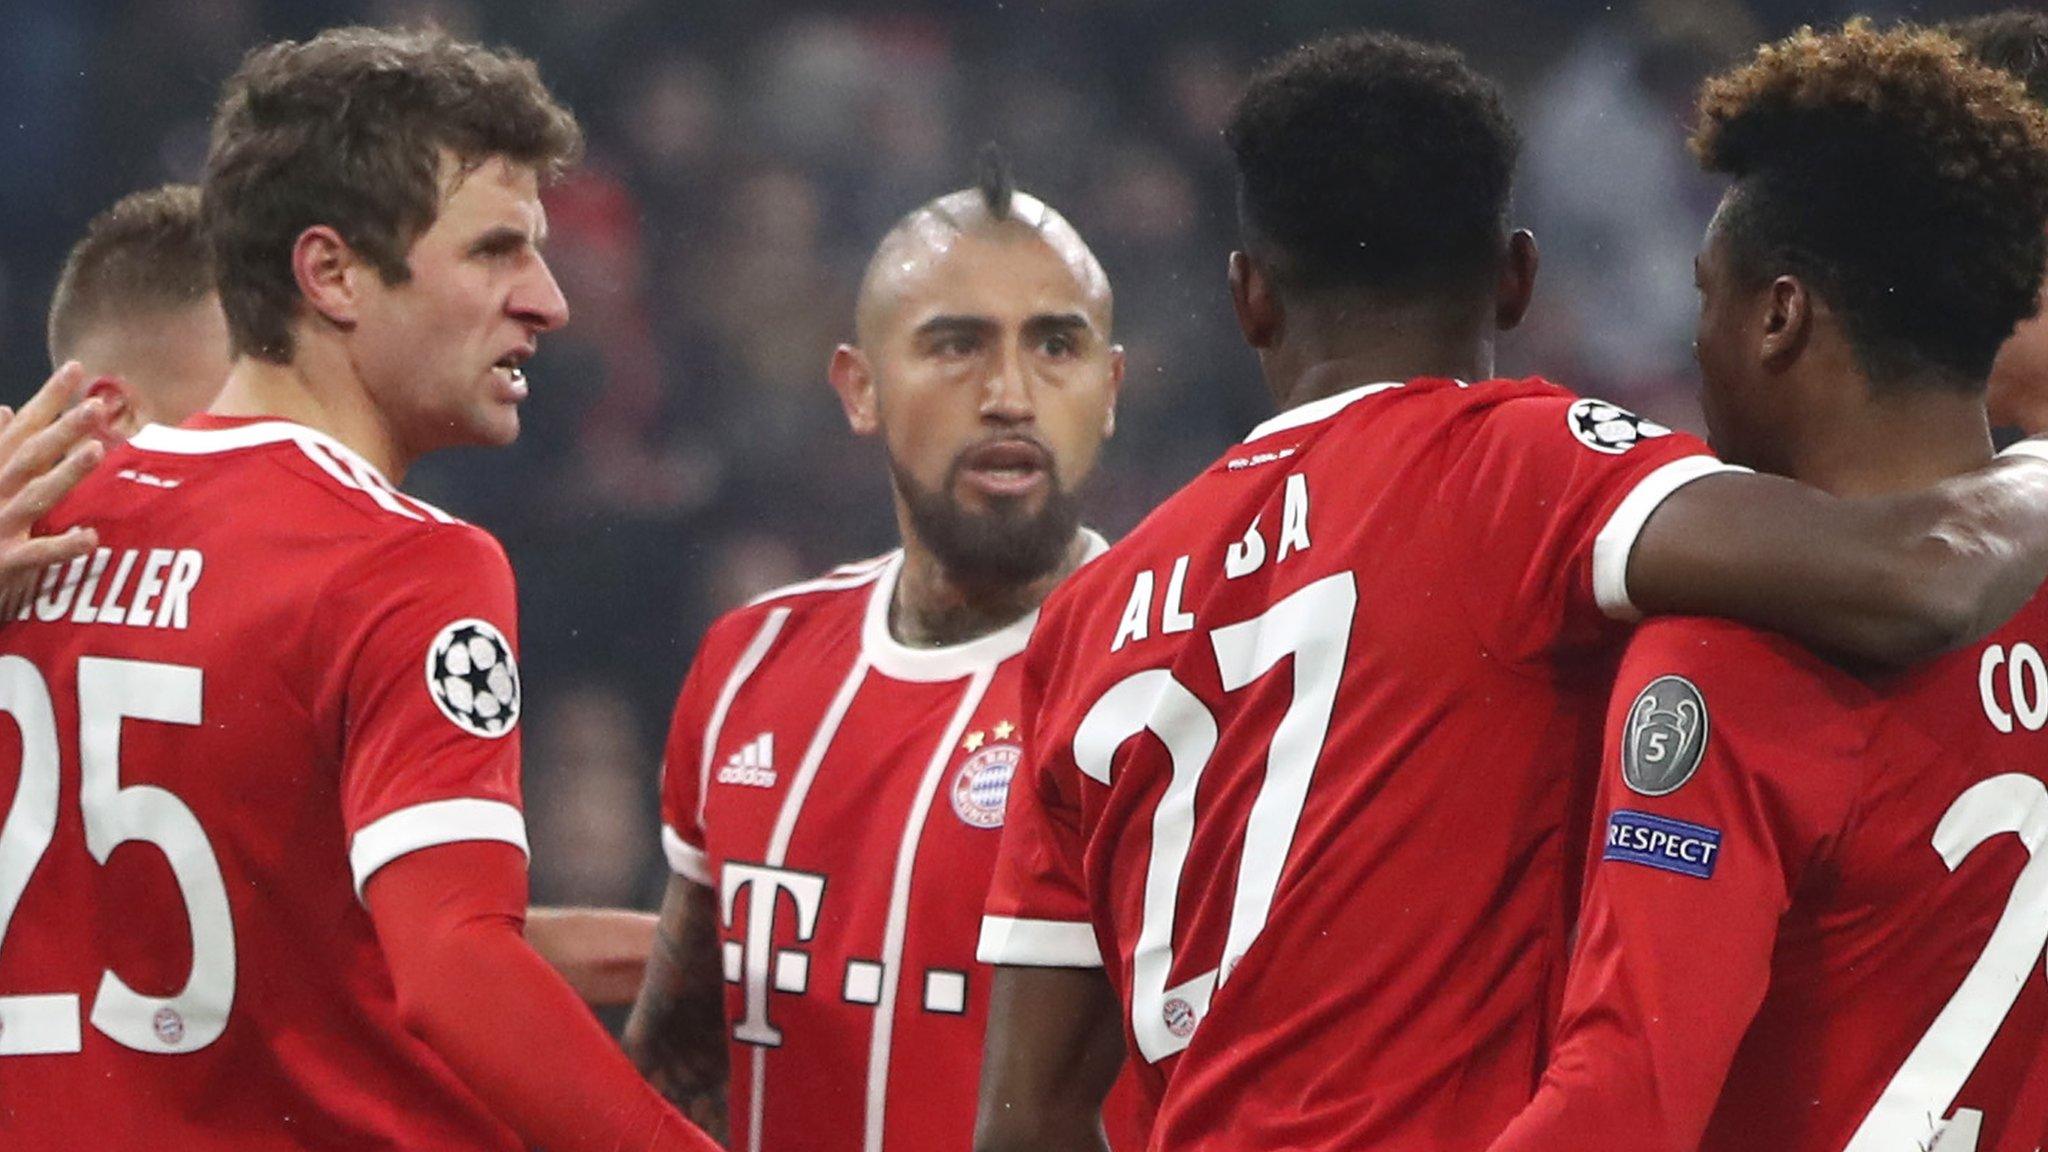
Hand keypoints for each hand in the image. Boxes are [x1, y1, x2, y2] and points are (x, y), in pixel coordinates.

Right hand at [0, 363, 117, 593]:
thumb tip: (7, 411)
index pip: (25, 427)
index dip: (50, 398)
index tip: (77, 367)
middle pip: (32, 454)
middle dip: (62, 429)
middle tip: (97, 405)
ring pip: (36, 496)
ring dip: (65, 474)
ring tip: (96, 450)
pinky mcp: (3, 562)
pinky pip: (36, 554)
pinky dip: (62, 546)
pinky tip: (91, 538)